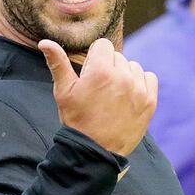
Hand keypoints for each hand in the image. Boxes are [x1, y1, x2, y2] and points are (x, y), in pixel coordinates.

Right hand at [39, 38, 157, 156]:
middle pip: (117, 56)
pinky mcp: (150, 101)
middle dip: (108, 67)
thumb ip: (57, 63)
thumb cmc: (76, 120)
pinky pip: (149, 78)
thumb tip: (45, 42)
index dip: (94, 58)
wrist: (95, 152)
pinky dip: (140, 84)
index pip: (103, 45)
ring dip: (124, 75)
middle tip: (100, 89)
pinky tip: (128, 96)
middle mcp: (122, 77)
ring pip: (133, 67)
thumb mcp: (63, 92)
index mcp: (100, 71)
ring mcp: (139, 90)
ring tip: (113, 94)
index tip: (91, 74)